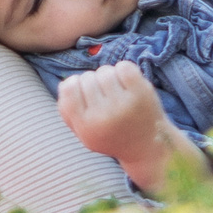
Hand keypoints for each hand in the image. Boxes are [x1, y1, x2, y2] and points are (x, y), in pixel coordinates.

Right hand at [56, 61, 206, 191]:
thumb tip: (66, 83)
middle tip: (105, 96)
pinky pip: (124, 67)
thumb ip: (68, 111)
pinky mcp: (141, 93)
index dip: (74, 84)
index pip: (68, 88)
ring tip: (116, 90)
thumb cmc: (111, 135)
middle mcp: (103, 116)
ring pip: (105, 71)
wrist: (146, 146)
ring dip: (109, 76)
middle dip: (94, 82)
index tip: (84, 92)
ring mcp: (123, 104)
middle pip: (87, 77)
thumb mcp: (84, 133)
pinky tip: (127, 83)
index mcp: (85, 126)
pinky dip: (124, 70)